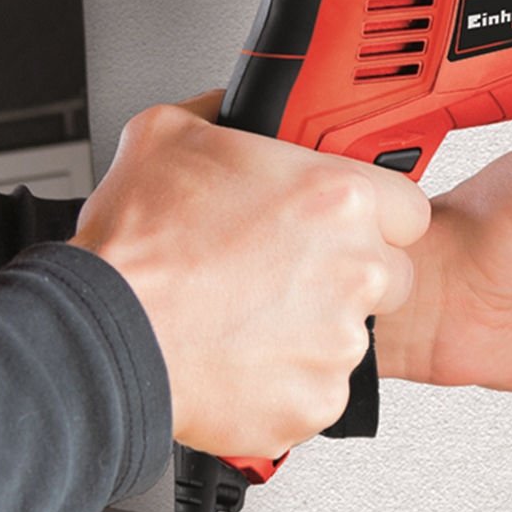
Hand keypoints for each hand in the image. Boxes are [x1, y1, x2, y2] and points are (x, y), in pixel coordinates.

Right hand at [72, 91, 428, 458]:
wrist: (106, 334)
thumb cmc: (137, 249)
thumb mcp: (163, 136)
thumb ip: (218, 112)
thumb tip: (229, 110)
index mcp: (335, 198)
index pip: (405, 208)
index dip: (372, 216)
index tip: (342, 226)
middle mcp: (354, 269)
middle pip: (389, 275)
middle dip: (345, 275)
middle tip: (282, 274)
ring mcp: (340, 341)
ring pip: (347, 334)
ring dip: (308, 328)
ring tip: (242, 317)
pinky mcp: (318, 401)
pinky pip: (316, 388)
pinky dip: (283, 379)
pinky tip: (236, 356)